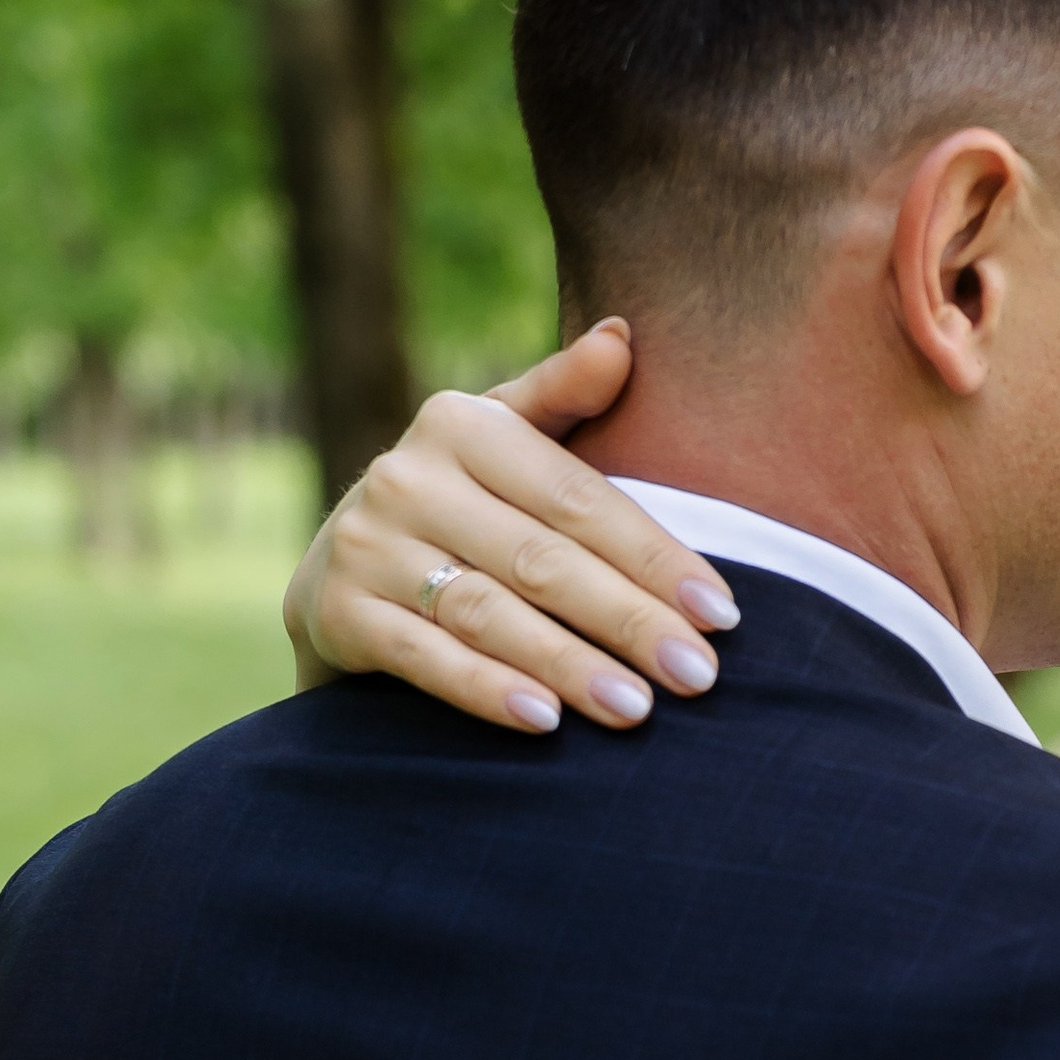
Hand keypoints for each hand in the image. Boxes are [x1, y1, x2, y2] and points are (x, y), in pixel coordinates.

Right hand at [283, 321, 739, 735]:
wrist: (342, 572)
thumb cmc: (460, 505)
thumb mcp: (505, 438)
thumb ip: (565, 395)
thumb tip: (624, 337)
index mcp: (462, 424)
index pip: (579, 500)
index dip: (655, 558)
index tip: (721, 615)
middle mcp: (407, 477)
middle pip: (542, 560)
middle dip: (627, 621)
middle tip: (698, 675)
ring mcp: (368, 546)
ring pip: (487, 613)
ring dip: (567, 664)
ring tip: (636, 709)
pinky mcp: (338, 613)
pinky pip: (424, 657)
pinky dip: (485, 690)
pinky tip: (544, 722)